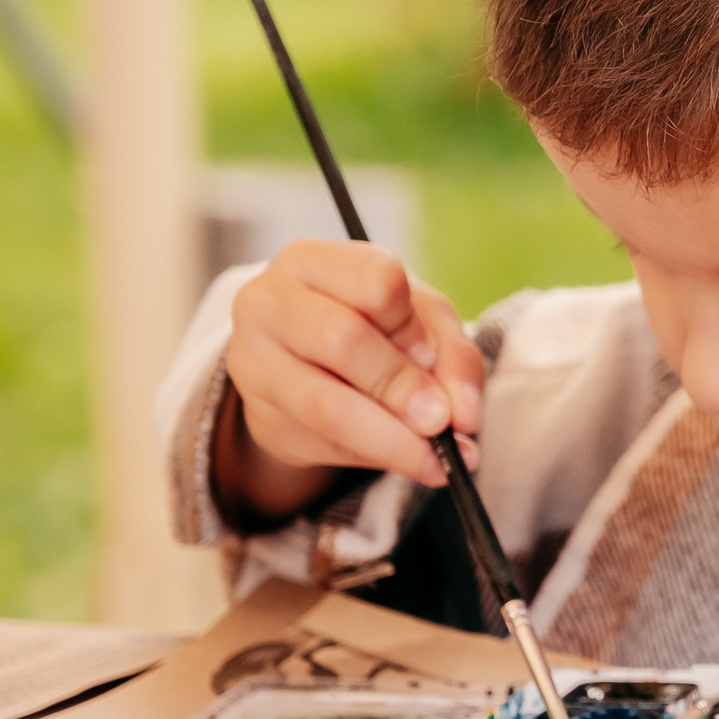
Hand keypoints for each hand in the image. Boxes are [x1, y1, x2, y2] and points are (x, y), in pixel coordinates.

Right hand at [215, 240, 483, 518]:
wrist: (301, 358)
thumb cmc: (369, 322)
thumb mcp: (418, 319)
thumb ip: (452, 357)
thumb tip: (463, 416)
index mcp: (312, 259)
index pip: (374, 279)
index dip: (410, 323)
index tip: (429, 354)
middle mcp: (269, 303)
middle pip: (343, 339)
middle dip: (401, 385)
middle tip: (441, 421)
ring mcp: (254, 363)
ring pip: (325, 406)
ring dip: (390, 439)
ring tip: (434, 458)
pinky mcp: (260, 417)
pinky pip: (321, 445)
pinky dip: (372, 458)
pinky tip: (403, 459)